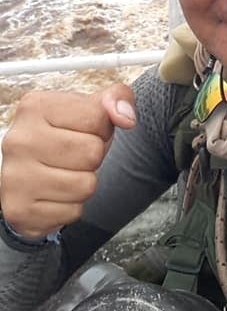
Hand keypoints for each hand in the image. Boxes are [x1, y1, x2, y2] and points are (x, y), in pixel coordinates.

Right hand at [0, 84, 135, 239]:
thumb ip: (117, 99)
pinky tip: (54, 194)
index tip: (83, 131)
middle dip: (93, 157)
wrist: (30, 177)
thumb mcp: (91, 109)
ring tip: (65, 174)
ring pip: (86, 185)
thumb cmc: (66, 137)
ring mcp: (15, 177)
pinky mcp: (20, 210)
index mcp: (35, 107)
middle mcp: (19, 140)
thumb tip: (127, 118)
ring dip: (84, 183)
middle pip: (92, 152)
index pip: (97, 117)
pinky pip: (74, 212)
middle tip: (74, 156)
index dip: (101, 128)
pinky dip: (71, 206)